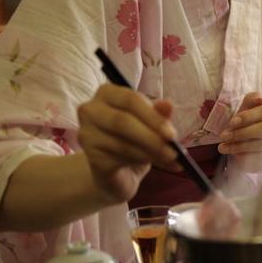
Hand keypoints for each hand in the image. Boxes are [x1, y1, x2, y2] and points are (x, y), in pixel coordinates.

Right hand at [77, 83, 178, 203]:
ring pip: (122, 143)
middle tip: (174, 151)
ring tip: (171, 159)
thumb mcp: (150, 122)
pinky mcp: (90, 157)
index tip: (172, 134)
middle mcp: (91, 110)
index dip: (152, 116)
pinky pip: (118, 159)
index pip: (130, 99)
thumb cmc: (134, 137)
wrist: (117, 169)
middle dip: (152, 137)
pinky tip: (157, 164)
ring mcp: (87, 134)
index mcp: (107, 93)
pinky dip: (142, 161)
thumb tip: (168, 105)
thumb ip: (158, 113)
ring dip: (150, 153)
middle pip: (122, 121)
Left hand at [218, 92, 261, 171]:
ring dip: (238, 146)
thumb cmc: (249, 121)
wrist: (250, 142)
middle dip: (241, 132)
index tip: (232, 122)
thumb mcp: (247, 108)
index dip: (247, 116)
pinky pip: (259, 158)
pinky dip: (243, 156)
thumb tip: (260, 98)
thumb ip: (252, 100)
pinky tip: (233, 154)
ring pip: (260, 144)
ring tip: (223, 146)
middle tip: (224, 135)